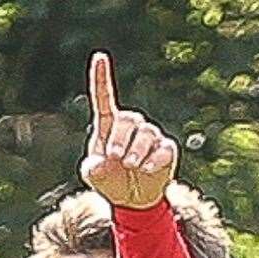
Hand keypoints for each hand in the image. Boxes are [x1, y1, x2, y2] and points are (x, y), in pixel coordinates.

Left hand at [78, 51, 177, 209]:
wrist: (132, 200)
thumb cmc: (109, 180)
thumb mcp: (94, 176)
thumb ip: (92, 169)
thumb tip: (99, 163)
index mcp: (108, 126)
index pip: (104, 98)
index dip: (101, 78)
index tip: (99, 57)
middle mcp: (130, 126)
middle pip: (127, 120)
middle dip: (119, 138)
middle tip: (114, 156)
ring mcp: (150, 136)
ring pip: (146, 133)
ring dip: (136, 150)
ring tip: (131, 165)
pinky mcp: (166, 149)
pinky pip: (163, 149)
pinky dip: (154, 159)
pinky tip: (146, 169)